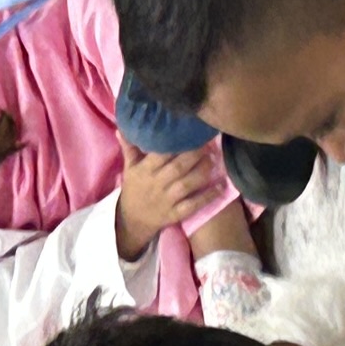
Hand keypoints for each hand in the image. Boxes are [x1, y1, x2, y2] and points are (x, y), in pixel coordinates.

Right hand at [113, 139, 228, 256]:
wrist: (132, 221)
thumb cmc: (133, 189)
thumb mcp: (129, 168)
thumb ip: (130, 147)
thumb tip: (123, 124)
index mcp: (145, 170)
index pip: (161, 153)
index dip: (177, 142)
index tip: (191, 131)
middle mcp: (157, 184)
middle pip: (178, 167)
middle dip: (195, 154)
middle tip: (209, 143)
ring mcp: (167, 200)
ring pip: (187, 184)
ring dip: (203, 172)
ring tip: (214, 160)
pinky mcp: (175, 214)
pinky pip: (193, 205)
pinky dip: (207, 196)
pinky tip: (221, 186)